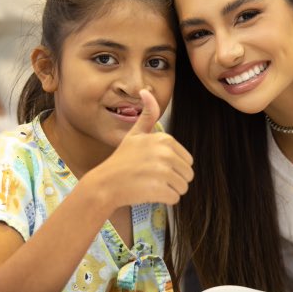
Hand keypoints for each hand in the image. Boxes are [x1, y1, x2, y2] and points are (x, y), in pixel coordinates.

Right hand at [98, 89, 193, 205]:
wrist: (105, 184)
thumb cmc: (121, 161)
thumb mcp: (135, 134)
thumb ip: (148, 115)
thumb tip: (146, 91)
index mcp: (164, 140)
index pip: (187, 160)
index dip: (173, 167)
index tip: (154, 166)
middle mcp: (165, 153)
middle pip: (188, 174)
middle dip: (173, 180)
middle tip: (152, 177)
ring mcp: (162, 171)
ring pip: (183, 187)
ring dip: (169, 190)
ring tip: (150, 184)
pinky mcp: (159, 189)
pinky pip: (175, 199)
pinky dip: (164, 200)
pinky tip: (148, 193)